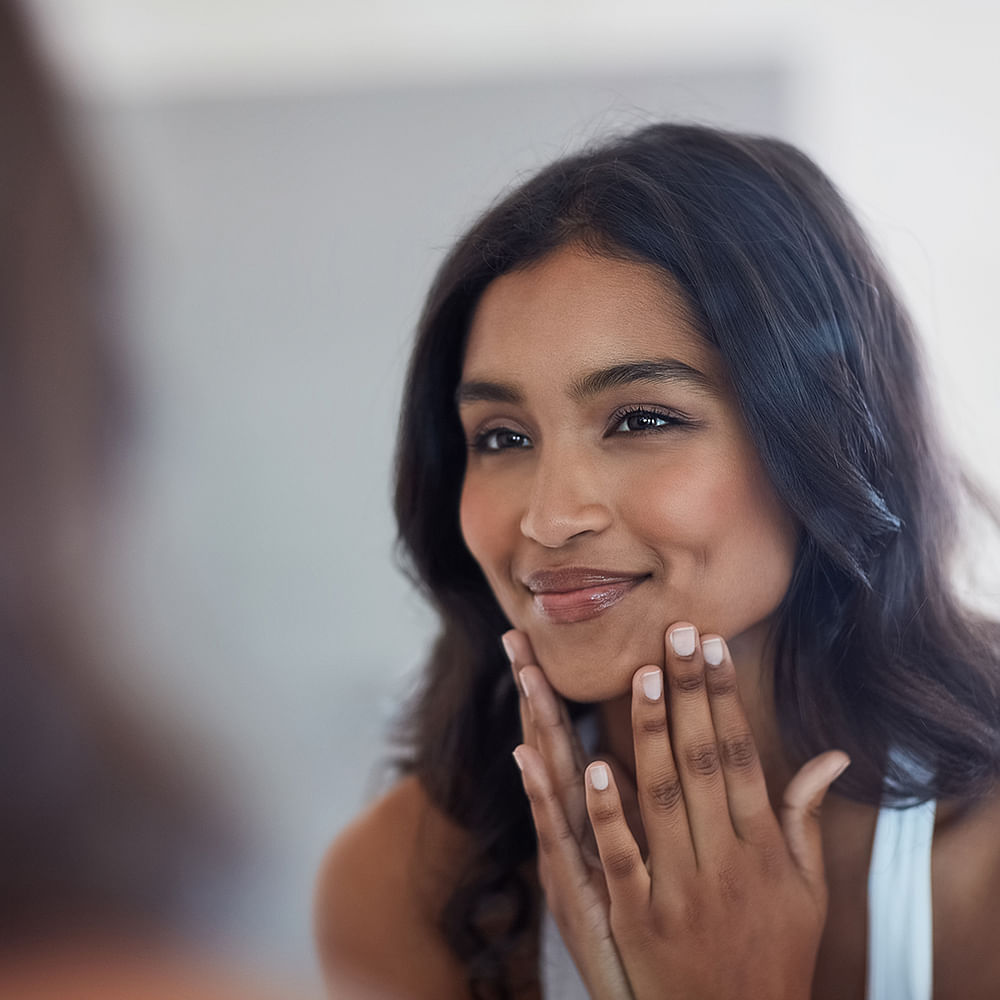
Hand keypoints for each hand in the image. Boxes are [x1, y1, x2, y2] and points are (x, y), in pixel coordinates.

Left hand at [508, 623, 848, 999]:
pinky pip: (622, 858)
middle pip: (703, 762)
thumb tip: (831, 758)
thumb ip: (805, 818)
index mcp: (764, 847)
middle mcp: (726, 862)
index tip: (712, 647)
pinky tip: (594, 765)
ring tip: (642, 676)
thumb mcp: (808, 890)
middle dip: (690, 693)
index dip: (725, 699)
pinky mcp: (639, 920)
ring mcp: (681, 891)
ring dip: (651, 735)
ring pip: (663, 799)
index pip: (741, 756)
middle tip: (676, 633)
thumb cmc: (775, 952)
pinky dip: (608, 812)